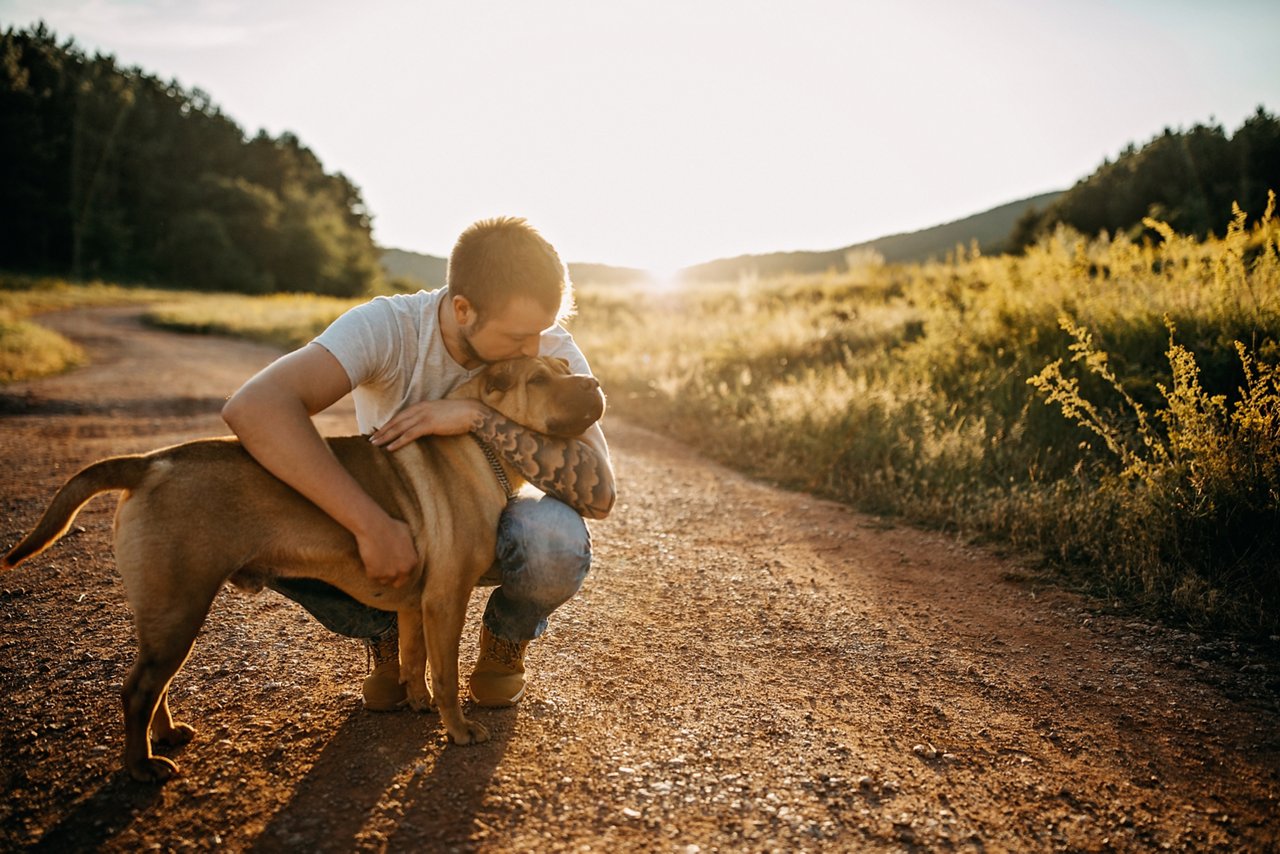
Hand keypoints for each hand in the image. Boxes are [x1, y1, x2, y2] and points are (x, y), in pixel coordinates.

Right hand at [355, 514, 416, 586]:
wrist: (374, 527)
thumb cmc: (390, 526)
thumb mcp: (407, 533)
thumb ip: (410, 545)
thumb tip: (409, 546)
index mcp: (412, 562)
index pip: (406, 575)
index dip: (398, 571)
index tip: (392, 566)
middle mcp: (403, 570)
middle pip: (396, 582)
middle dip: (390, 576)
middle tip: (383, 568)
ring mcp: (389, 573)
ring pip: (383, 580)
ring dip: (379, 573)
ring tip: (375, 560)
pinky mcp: (375, 574)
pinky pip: (371, 575)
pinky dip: (369, 569)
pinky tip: (369, 558)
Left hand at [369, 399, 487, 450]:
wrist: (472, 412)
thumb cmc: (459, 415)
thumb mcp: (440, 414)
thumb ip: (429, 418)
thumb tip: (423, 427)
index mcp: (421, 406)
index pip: (400, 416)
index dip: (388, 424)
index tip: (377, 431)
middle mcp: (419, 409)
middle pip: (396, 421)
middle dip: (382, 430)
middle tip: (370, 439)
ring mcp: (424, 416)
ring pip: (399, 427)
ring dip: (386, 436)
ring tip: (375, 444)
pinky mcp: (429, 424)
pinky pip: (410, 434)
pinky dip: (399, 441)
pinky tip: (390, 448)